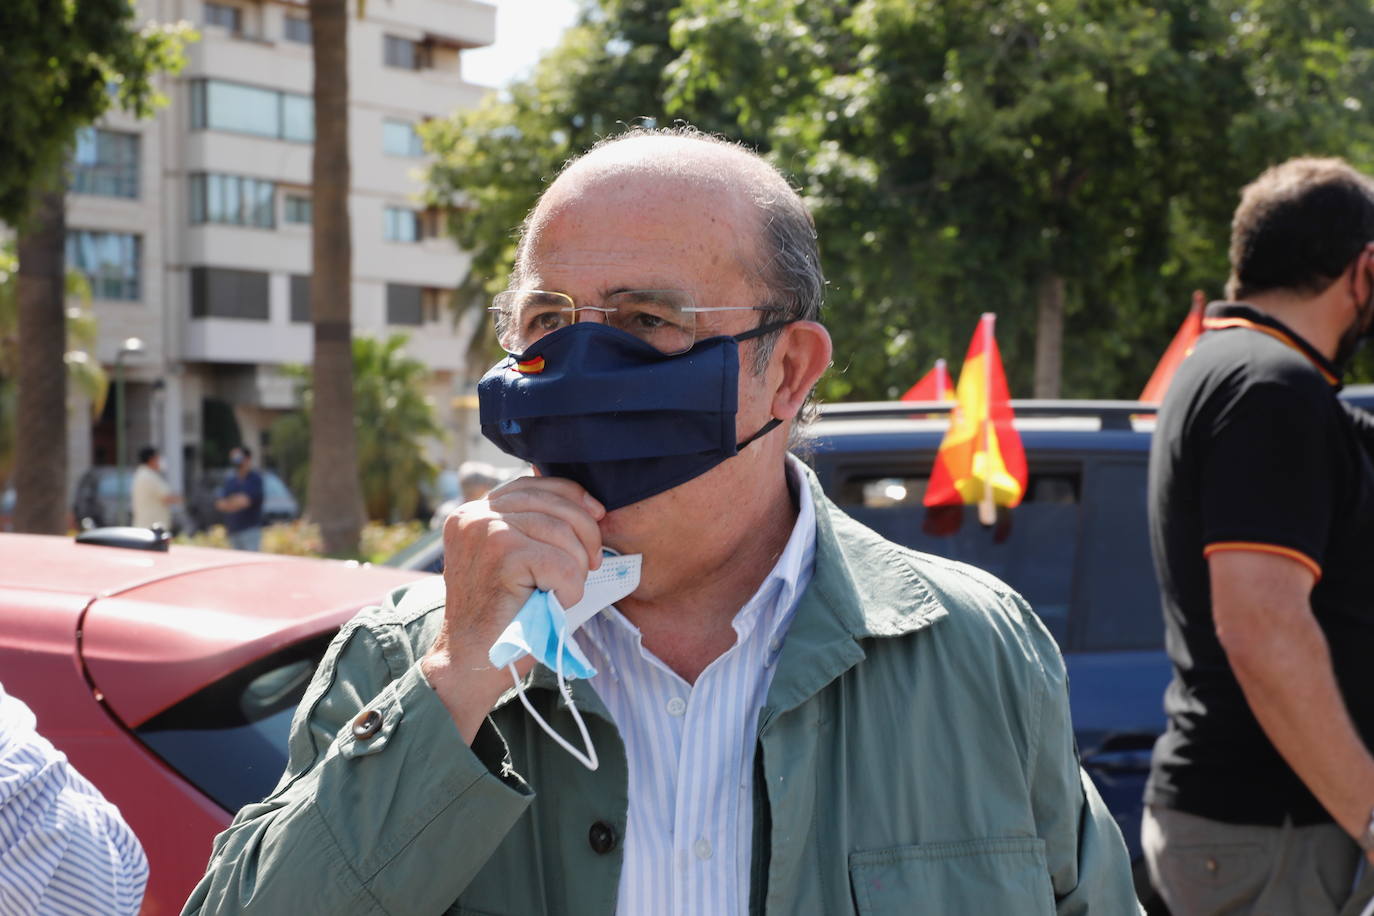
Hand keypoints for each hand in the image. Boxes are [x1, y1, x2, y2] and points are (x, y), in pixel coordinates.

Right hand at [421, 476, 604, 742]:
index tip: (598, 516)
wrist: (471, 663)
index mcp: (474, 511)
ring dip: (575, 568)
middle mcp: (475, 514)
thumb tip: (589, 505)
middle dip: (585, 533)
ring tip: (564, 591)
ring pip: (561, 533)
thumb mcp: (516, 560)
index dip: (573, 497)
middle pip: (553, 504)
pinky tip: (556, 604)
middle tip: (591, 565)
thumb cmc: (503, 616)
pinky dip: (569, 589)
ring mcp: (485, 531)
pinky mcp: (501, 554)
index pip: (535, 484)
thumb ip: (535, 529)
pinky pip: (561, 563)